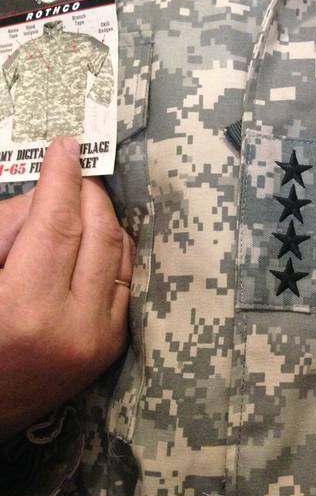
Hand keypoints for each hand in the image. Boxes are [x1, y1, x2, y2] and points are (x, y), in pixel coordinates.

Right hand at [0, 137, 133, 442]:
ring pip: (119, 254)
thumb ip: (9, 230)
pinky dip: (112, 251)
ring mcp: (99, 342)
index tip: (66, 148)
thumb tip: (45, 198)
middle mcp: (74, 328)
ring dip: (103, 218)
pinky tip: (95, 237)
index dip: (62, 178)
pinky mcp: (110, 348)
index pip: (58, 223)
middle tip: (73, 172)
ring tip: (80, 202)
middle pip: (99, 233)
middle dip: (88, 193)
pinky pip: (124, 281)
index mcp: (26, 311)